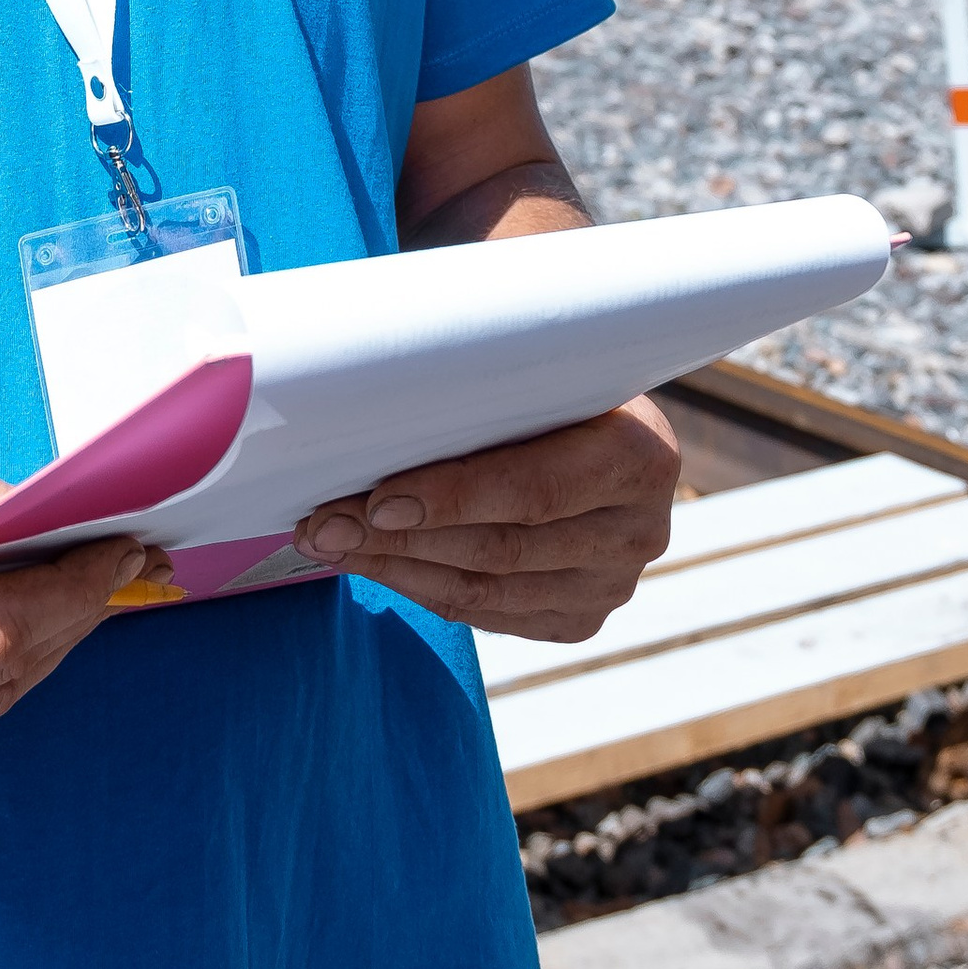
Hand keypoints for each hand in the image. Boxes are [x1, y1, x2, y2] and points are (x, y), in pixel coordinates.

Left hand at [293, 396, 679, 643]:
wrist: (598, 419)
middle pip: (501, 547)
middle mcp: (640, 529)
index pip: (537, 490)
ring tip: (328, 543)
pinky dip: (422, 588)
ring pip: (486, 590)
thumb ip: (491, 364)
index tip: (379, 497)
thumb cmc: (552, 372)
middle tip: (325, 522)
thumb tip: (390, 362)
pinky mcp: (579, 617)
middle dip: (399, 536)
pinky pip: (488, 614)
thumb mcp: (541, 351)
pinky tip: (373, 563)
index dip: (455, 498)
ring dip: (396, 567)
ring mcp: (612, 583)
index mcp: (641, 453)